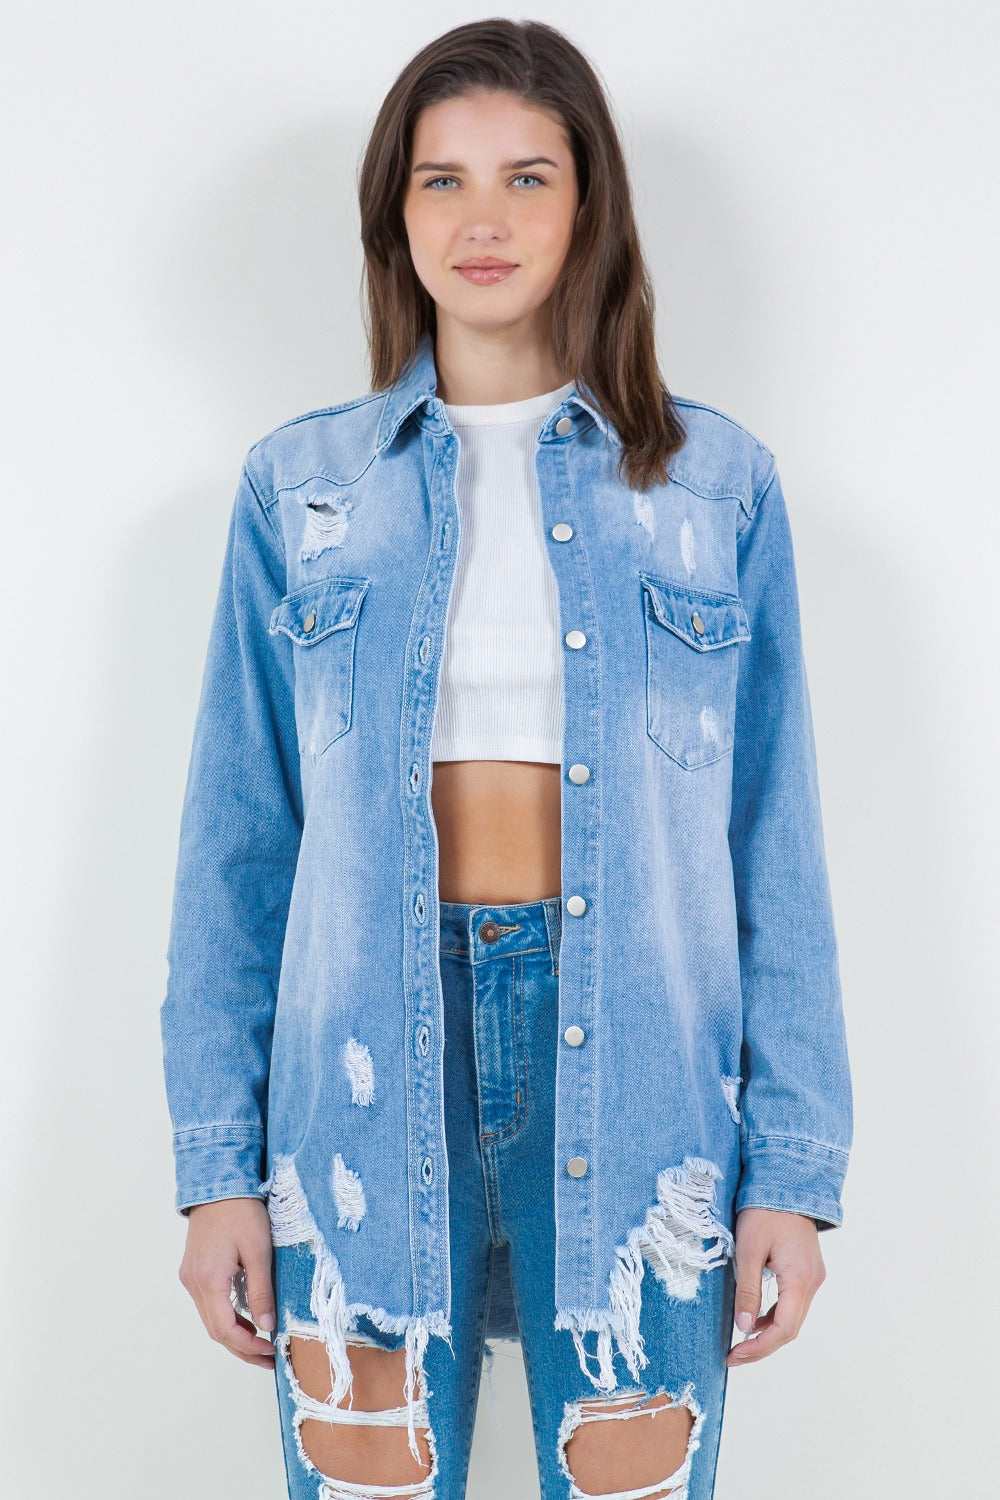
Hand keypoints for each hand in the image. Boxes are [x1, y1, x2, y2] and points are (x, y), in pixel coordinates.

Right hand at [178, 1198, 276, 1367]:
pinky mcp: (194, 1270)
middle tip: (269, 1357)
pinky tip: (247, 1319)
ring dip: (234, 1334)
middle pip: (215, 1329)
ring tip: (262, 1342)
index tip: (270, 1352)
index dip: (247, 1347)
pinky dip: (227, 1316)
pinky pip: (208, 1303)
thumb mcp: (258, 1250)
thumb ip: (261, 1290)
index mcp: (208, 1279)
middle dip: (242, 1347)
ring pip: (210, 1318)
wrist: (218, 1183)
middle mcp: (193, 1282)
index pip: (224, 1329)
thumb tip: (267, 1325)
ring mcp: (191, 1276)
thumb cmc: (241, 1210)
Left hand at [726, 1207, 825, 1366]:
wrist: (785, 1182)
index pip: (783, 1329)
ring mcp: (813, 1276)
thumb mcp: (748, 1251)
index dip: (759, 1348)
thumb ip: (747, 1291)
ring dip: (769, 1332)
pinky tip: (755, 1317)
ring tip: (741, 1341)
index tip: (735, 1356)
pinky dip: (774, 1314)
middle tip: (734, 1355)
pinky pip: (792, 1301)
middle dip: (762, 1345)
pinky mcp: (807, 1269)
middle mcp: (812, 1281)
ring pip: (793, 1316)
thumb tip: (744, 1329)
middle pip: (791, 1328)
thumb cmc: (764, 1212)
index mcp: (800, 1279)